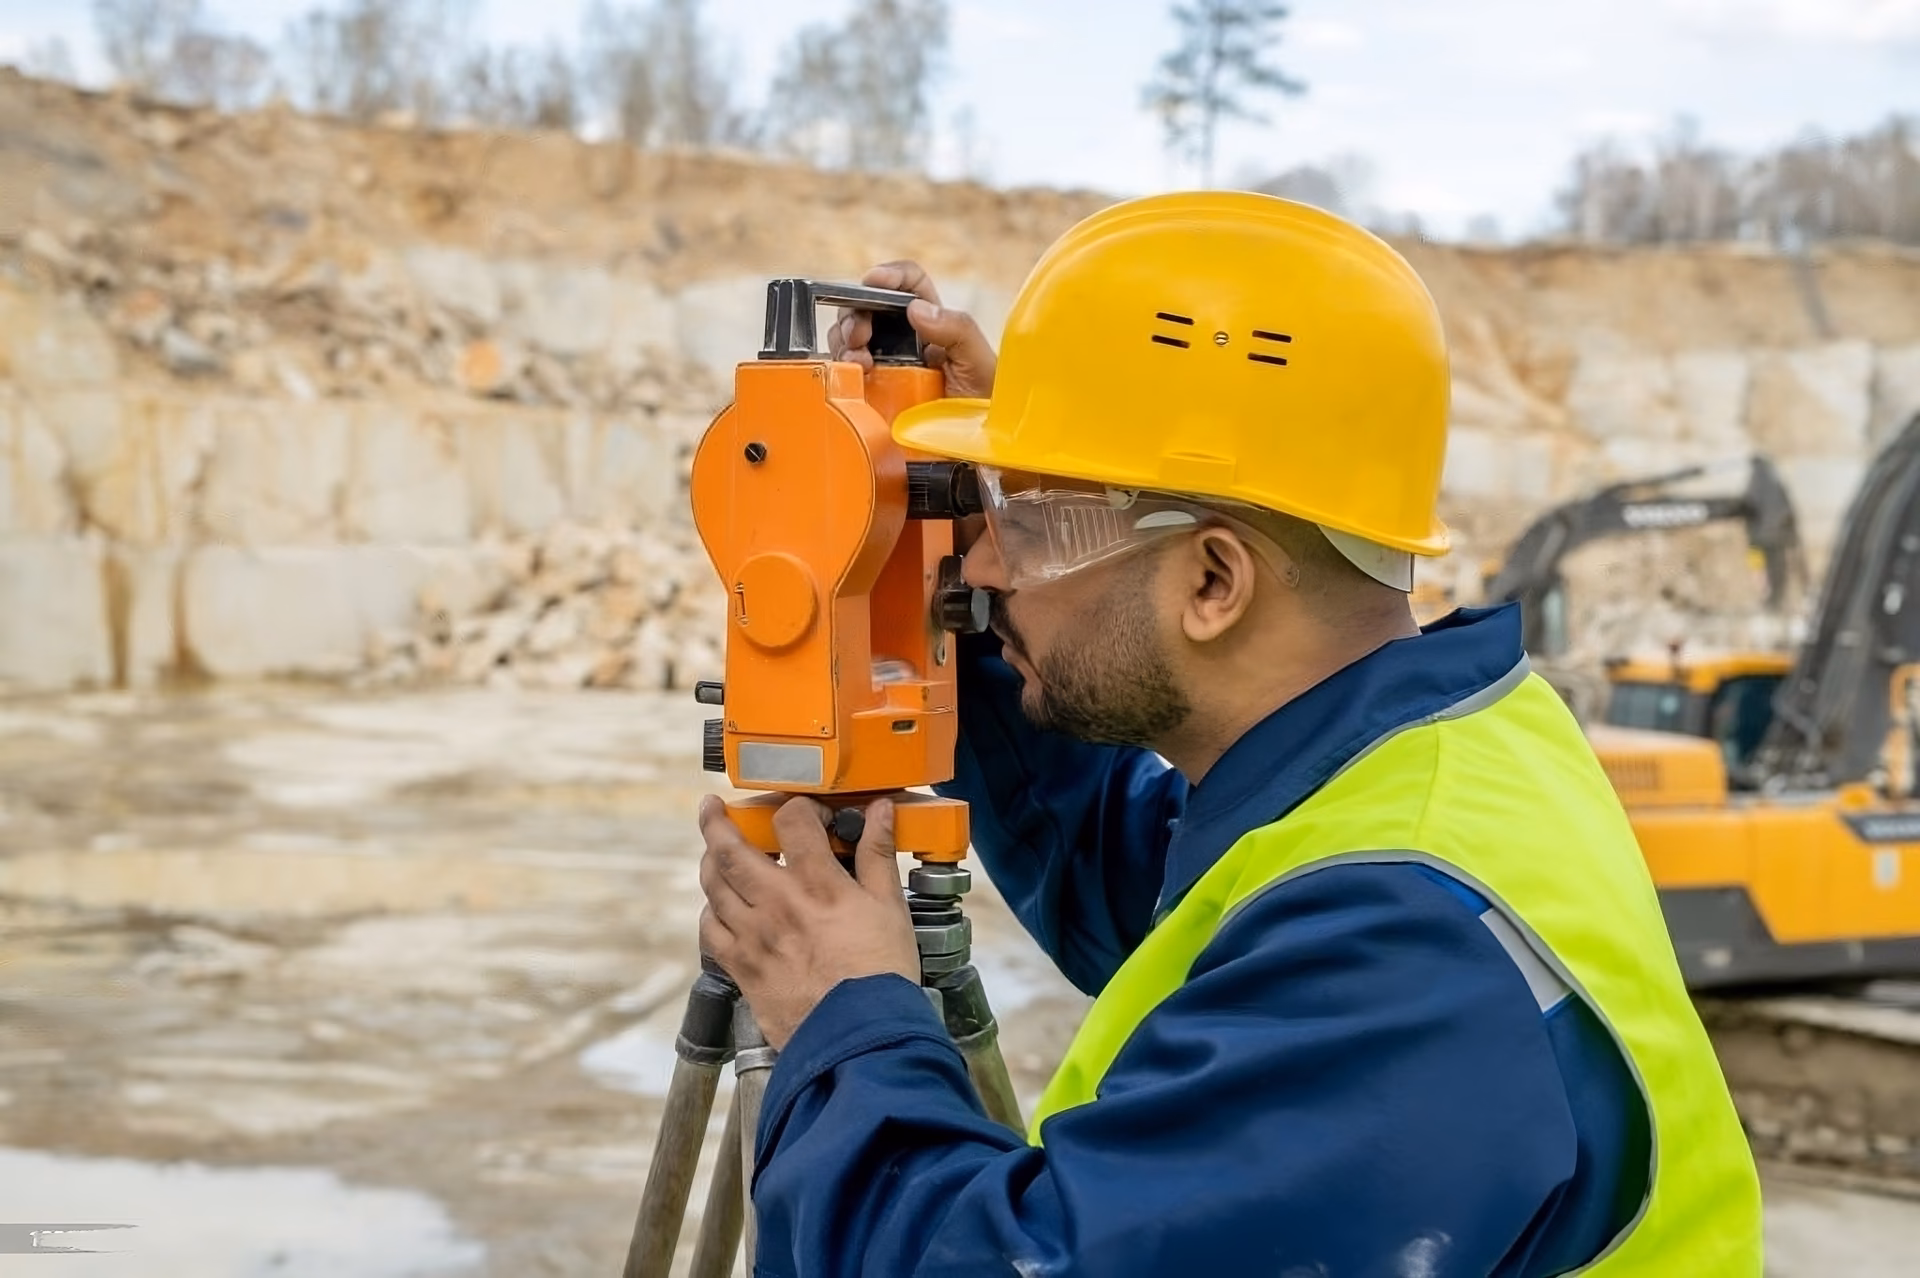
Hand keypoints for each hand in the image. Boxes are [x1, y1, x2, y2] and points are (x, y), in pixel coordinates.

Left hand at [697, 795, 919, 1048]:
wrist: (859, 1037)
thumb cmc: (880, 974)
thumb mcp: (889, 907)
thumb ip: (878, 855)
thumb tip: (878, 812)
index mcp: (817, 885)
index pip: (791, 822)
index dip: (797, 807)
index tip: (806, 814)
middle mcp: (776, 905)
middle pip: (729, 850)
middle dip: (715, 822)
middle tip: (713, 808)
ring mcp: (753, 937)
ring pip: (712, 887)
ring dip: (710, 862)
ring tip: (716, 853)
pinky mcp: (742, 968)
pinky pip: (709, 930)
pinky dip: (710, 911)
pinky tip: (721, 907)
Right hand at [828, 260, 998, 398]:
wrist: (976, 450)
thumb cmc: (987, 407)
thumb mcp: (979, 363)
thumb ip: (957, 329)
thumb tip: (916, 309)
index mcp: (934, 324)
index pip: (909, 285)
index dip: (890, 275)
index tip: (875, 281)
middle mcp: (905, 342)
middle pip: (868, 307)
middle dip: (856, 311)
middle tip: (861, 333)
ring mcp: (886, 368)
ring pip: (849, 337)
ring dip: (845, 340)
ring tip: (858, 358)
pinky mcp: (871, 394)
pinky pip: (844, 373)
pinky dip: (839, 368)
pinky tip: (853, 376)